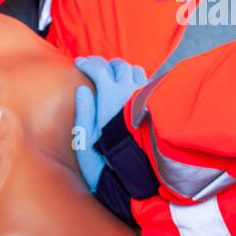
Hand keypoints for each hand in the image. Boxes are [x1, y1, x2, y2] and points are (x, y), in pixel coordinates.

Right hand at [72, 56, 147, 190]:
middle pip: (120, 66)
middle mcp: (131, 91)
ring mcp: (146, 97)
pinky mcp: (157, 105)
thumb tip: (83, 89)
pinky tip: (132, 87)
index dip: (87, 64)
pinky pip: (149, 82)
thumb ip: (84, 111)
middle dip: (106, 63)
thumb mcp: (86, 138)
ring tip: (116, 74)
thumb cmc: (108, 158)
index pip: (99, 70)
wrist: (140, 172)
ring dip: (124, 69)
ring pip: (137, 71)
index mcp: (111, 96)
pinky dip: (138, 79)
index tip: (79, 63)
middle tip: (97, 66)